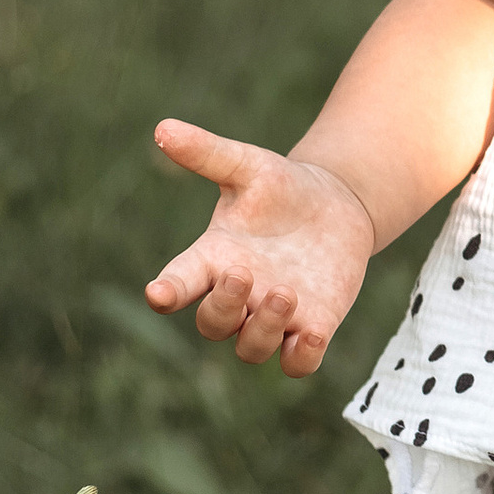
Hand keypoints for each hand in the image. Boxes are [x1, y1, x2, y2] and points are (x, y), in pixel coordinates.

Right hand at [144, 122, 377, 375]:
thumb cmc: (281, 188)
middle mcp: (237, 296)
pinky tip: (314, 333)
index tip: (157, 293)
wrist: (336, 206)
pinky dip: (301, 357)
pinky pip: (298, 364)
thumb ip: (207, 154)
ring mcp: (273, 317)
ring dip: (263, 329)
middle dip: (222, 307)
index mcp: (212, 259)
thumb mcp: (248, 167)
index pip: (178, 283)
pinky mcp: (311, 328)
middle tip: (242, 274)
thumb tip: (163, 129)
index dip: (166, 292)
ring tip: (284, 292)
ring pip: (251, 348)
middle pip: (212, 324)